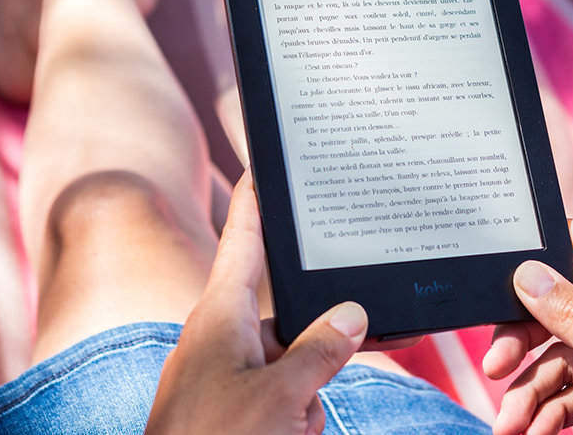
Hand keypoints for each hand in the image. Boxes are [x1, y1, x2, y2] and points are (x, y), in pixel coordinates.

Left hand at [146, 171, 415, 434]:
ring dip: (307, 398)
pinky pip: (288, 398)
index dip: (257, 200)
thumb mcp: (278, 398)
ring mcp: (232, 377)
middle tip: (337, 358)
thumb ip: (319, 352)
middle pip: (291, 314)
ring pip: (298, 365)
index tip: (266, 163)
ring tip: (286, 428)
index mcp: (221, 316)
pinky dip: (297, 418)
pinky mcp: (240, 409)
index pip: (244, 239)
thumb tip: (351, 314)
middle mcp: (225, 338)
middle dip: (317, 344)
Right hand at [482, 220, 572, 434]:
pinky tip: (534, 431)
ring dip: (529, 391)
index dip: (544, 246)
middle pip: (556, 310)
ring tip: (510, 424)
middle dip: (521, 341)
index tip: (500, 264)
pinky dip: (549, 412)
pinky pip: (571, 393)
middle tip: (495, 366)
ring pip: (558, 359)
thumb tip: (527, 271)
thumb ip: (571, 312)